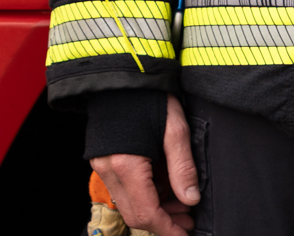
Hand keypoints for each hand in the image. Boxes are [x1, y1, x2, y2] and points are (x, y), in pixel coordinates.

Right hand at [89, 94, 197, 235]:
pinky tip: (162, 185)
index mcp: (126, 164)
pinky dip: (143, 194)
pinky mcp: (102, 158)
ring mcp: (102, 164)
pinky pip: (122, 188)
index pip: (147, 213)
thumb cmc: (148, 95)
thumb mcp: (175, 129)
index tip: (186, 233)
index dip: (168, 229)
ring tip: (180, 202)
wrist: (120, 74)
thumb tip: (191, 199)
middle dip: (162, 222)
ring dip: (153, 210)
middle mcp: (108, 168)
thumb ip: (182, 167)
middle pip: (134, 214)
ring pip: (127, 203)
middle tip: (188, 218)